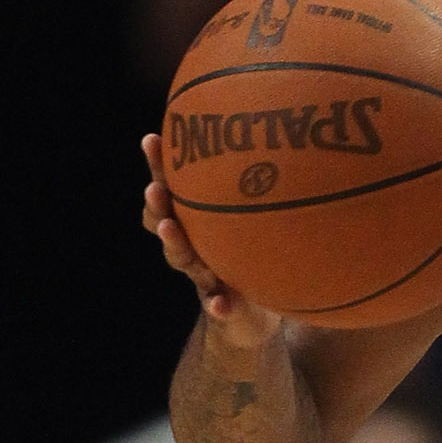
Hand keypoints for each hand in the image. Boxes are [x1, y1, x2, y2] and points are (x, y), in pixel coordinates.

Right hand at [142, 133, 284, 345]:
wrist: (257, 315)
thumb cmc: (259, 255)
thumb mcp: (261, 218)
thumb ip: (263, 185)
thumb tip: (288, 127)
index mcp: (197, 220)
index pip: (171, 186)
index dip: (158, 165)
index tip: (153, 138)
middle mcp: (194, 244)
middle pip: (164, 219)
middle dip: (157, 202)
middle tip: (154, 188)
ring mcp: (203, 275)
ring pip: (182, 258)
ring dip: (175, 244)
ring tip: (169, 229)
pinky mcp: (220, 306)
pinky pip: (216, 306)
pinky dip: (217, 304)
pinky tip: (221, 304)